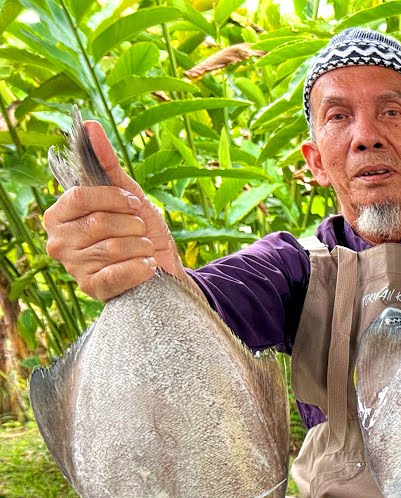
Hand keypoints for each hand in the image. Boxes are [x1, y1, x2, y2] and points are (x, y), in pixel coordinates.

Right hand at [43, 120, 181, 300]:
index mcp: (59, 214)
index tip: (133, 204)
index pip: (79, 196)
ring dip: (141, 246)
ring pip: (114, 248)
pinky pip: (118, 273)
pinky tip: (146, 266)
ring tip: (142, 249)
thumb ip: (107, 163)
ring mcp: (72, 268)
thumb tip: (90, 125)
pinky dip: (141, 267)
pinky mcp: (91, 289)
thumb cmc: (140, 229)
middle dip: (133, 225)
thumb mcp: (128, 193)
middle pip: (100, 223)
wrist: (163, 264)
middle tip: (139, 231)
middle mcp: (58, 241)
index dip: (113, 198)